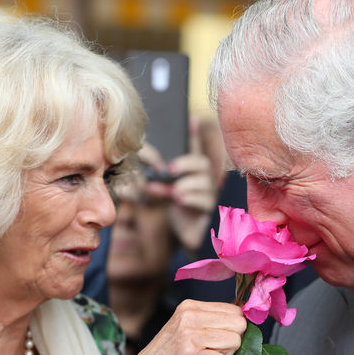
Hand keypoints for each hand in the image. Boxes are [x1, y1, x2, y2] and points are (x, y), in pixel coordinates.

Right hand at [124, 299, 245, 354]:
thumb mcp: (184, 330)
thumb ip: (210, 322)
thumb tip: (245, 322)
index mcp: (189, 307)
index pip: (235, 310)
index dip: (233, 330)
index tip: (216, 341)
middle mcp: (190, 317)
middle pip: (239, 326)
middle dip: (230, 345)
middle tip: (208, 353)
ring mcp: (190, 336)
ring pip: (235, 344)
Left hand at [142, 119, 216, 251]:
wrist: (185, 235)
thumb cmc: (174, 211)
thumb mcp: (162, 192)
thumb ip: (155, 180)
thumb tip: (143, 169)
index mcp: (191, 173)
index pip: (194, 149)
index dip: (193, 135)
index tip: (191, 119)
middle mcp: (203, 180)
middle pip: (201, 162)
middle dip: (185, 163)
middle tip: (169, 169)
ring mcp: (209, 195)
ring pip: (203, 181)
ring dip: (184, 185)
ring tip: (172, 191)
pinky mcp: (210, 211)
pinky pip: (204, 200)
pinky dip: (189, 198)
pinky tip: (177, 200)